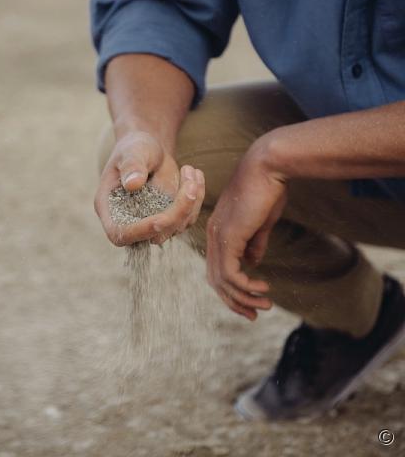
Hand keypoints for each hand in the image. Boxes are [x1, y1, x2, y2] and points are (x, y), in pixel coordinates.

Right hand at [95, 131, 204, 245]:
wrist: (148, 150)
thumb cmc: (134, 148)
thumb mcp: (132, 151)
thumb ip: (132, 166)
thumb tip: (133, 184)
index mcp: (109, 209)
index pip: (120, 233)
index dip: (140, 232)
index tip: (161, 219)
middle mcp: (129, 222)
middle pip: (155, 234)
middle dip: (177, 211)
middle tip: (190, 181)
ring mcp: (152, 223)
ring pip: (177, 226)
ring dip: (191, 201)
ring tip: (189, 170)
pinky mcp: (171, 220)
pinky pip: (189, 217)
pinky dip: (197, 197)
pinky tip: (194, 174)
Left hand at [206, 141, 286, 319]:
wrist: (268, 167)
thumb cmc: (267, 190)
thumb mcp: (260, 222)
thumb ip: (254, 243)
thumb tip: (253, 263)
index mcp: (218, 232)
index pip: (217, 267)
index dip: (231, 288)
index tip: (250, 301)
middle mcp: (213, 236)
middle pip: (215, 279)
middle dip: (234, 300)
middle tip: (253, 315)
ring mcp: (218, 236)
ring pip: (222, 280)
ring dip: (243, 298)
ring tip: (264, 305)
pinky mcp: (229, 237)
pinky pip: (231, 273)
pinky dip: (245, 286)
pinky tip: (263, 289)